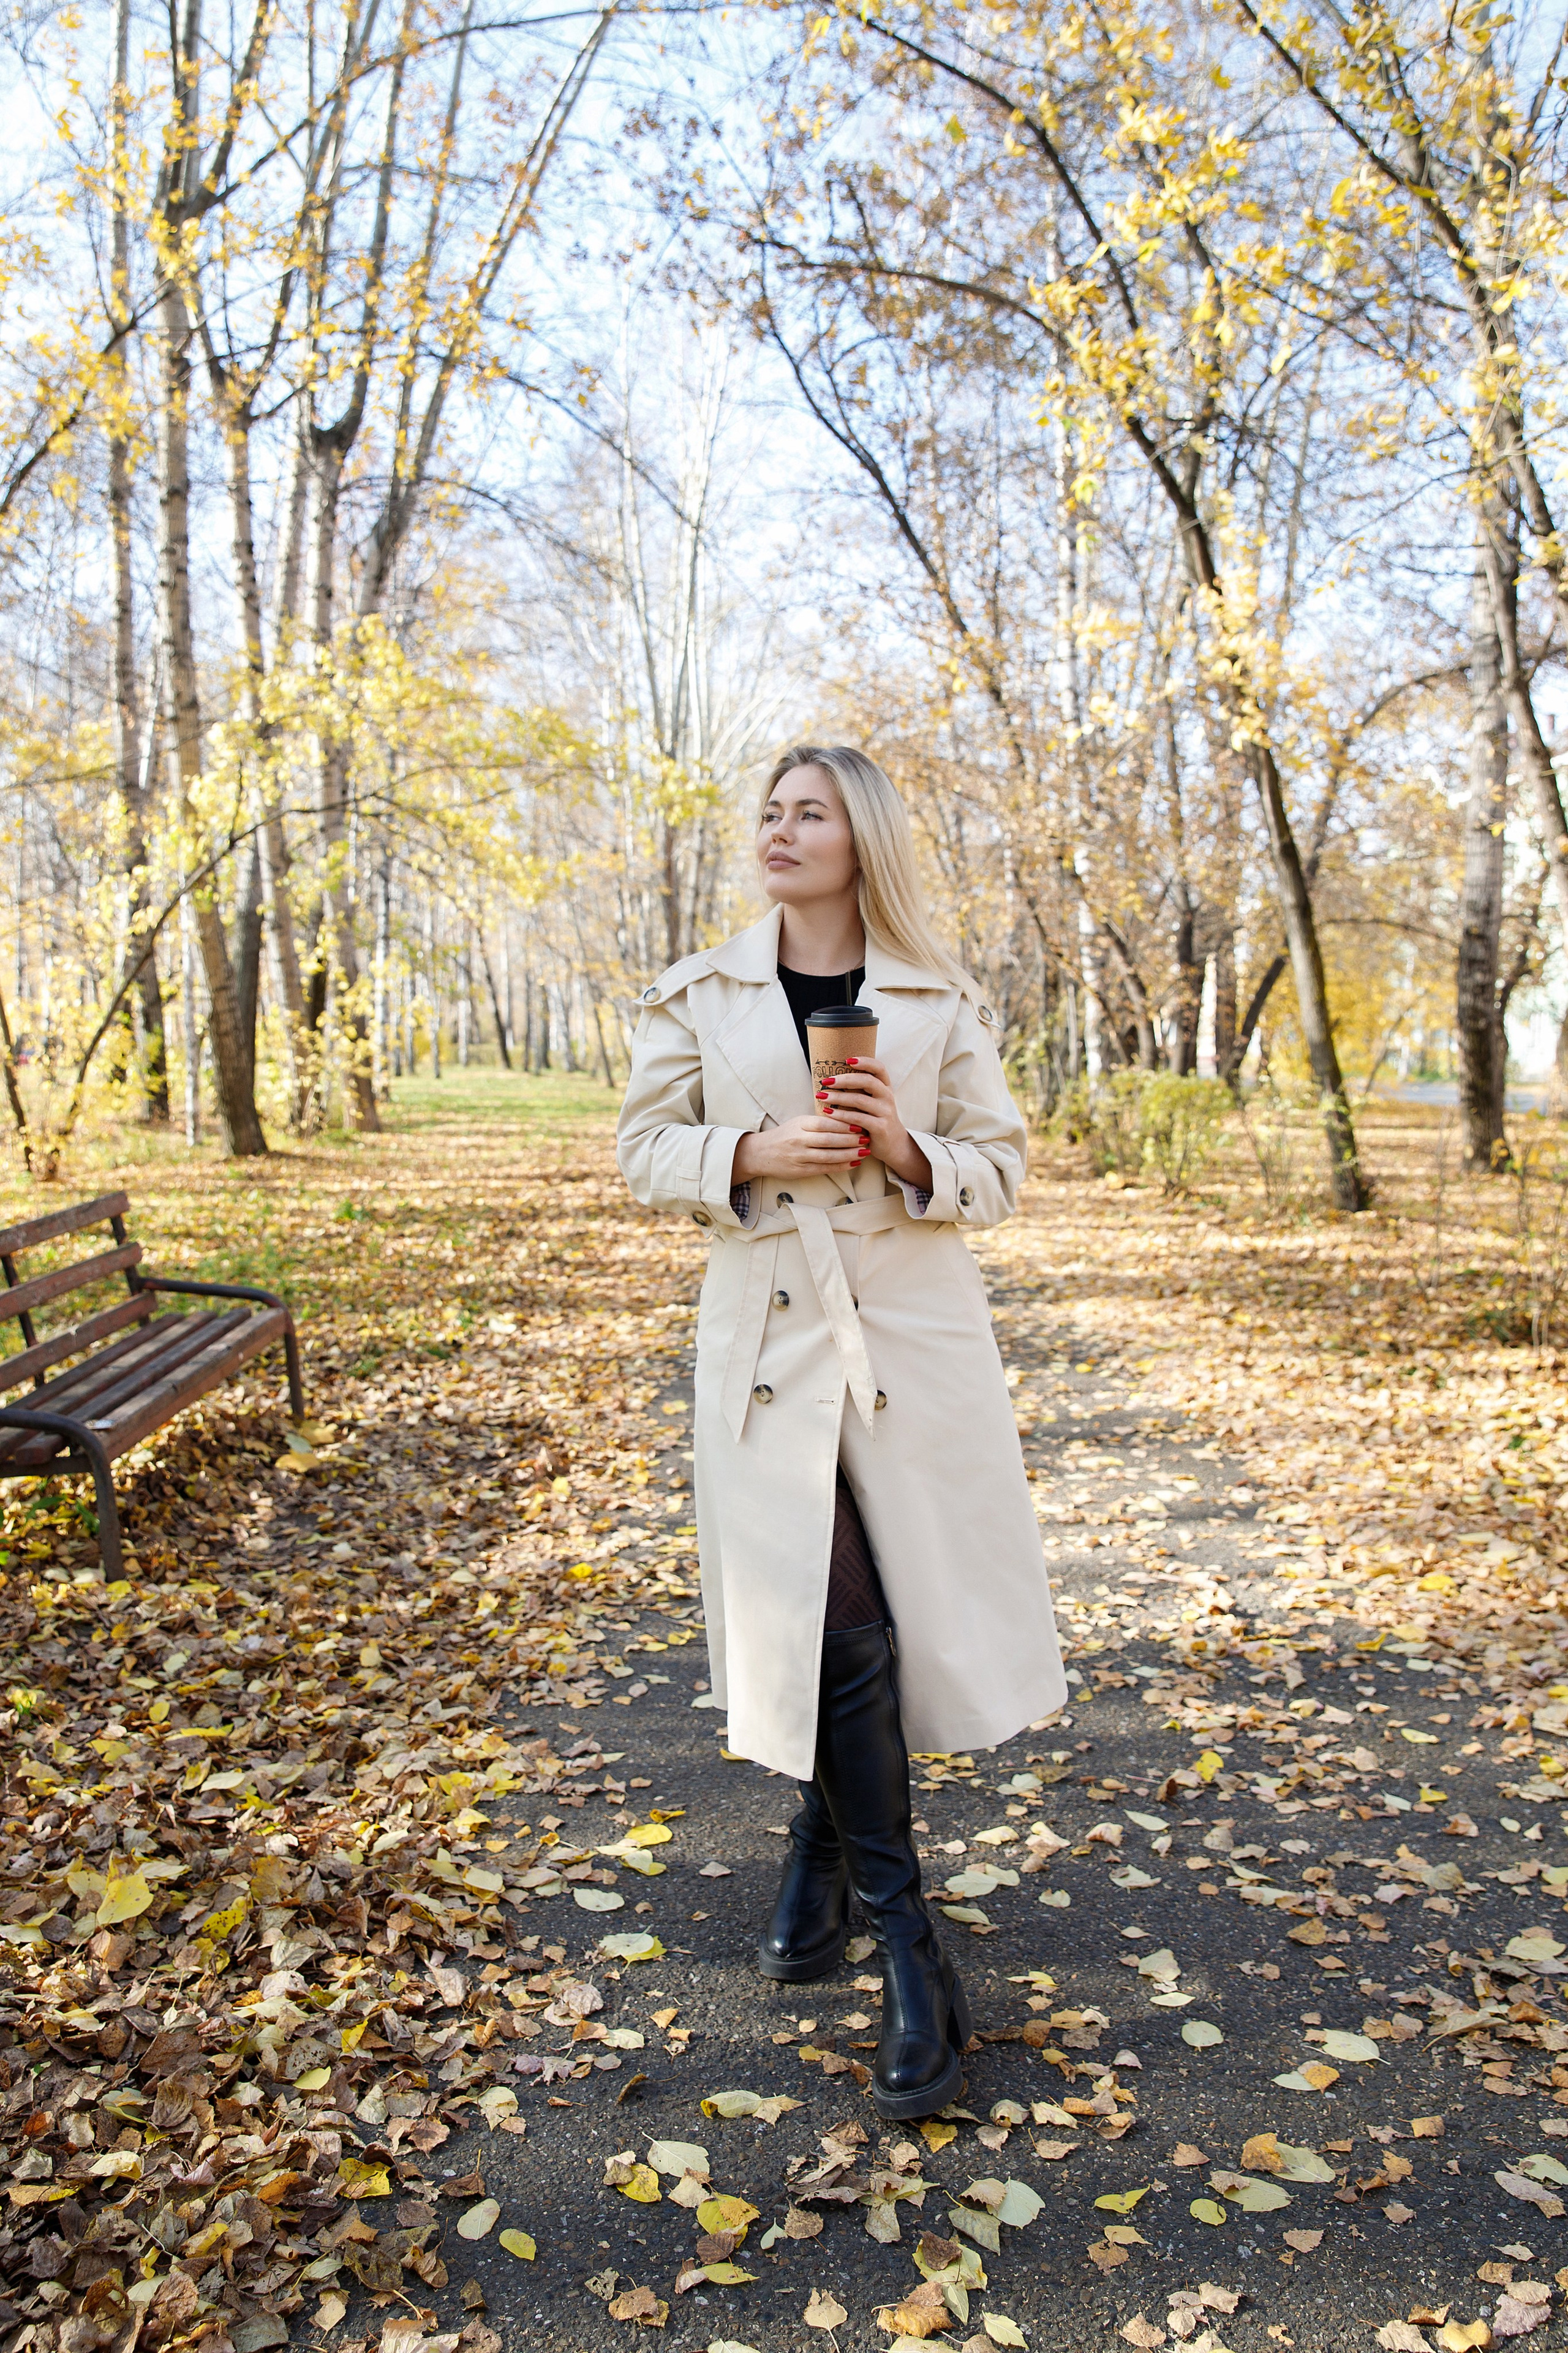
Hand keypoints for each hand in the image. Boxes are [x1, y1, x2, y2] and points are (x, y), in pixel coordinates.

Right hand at [732, 1115, 863, 1182]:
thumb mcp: (798, 1122)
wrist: (760, 1153)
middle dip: (851, 1139)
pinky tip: (853, 1163)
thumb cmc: (784, 1135)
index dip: (843, 1124)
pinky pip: (824, 1168)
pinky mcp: (800, 1170)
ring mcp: (799, 1157)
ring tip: (864, 1151)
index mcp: (800, 1124)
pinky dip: (840, 1166)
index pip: (824, 1123)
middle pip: (829, 1140)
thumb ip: (818, 1121)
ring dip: (849, 1154)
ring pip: (828, 1156)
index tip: (860, 1124)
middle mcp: (799, 1140)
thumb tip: (846, 1117)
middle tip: (867, 1138)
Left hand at [818, 1056, 932, 1191]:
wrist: (893, 1145)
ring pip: (860, 1100)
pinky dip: (842, 1115)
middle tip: (826, 1081)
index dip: (865, 1061)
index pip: (879, 1068)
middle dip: (844, 1079)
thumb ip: (860, 1090)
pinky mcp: (881, 1127)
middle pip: (867, 1081)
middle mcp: (887, 1097)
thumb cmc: (876, 1119)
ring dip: (838, 1097)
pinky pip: (859, 1118)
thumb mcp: (872, 1102)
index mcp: (885, 1087)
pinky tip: (829, 1113)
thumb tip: (832, 1077)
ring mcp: (886, 1112)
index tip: (847, 1060)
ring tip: (822, 1096)